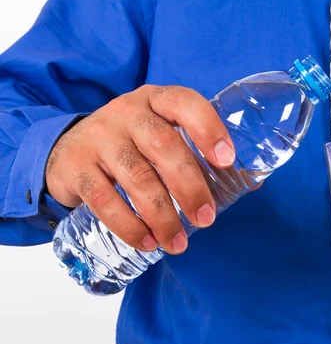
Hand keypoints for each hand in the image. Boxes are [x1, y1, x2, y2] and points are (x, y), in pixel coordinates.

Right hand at [46, 85, 235, 254]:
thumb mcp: (162, 136)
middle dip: (190, 186)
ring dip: (163, 216)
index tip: (227, 160)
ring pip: (137, 177)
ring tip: (178, 243)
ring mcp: (98, 137)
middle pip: (164, 145)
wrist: (68, 149)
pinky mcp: (75, 166)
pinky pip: (104, 199)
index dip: (208, 129)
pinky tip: (147, 242)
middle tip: (206, 219)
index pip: (185, 103)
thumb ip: (199, 155)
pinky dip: (129, 225)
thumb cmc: (133, 144)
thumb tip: (249, 184)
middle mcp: (127, 112)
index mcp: (157, 100)